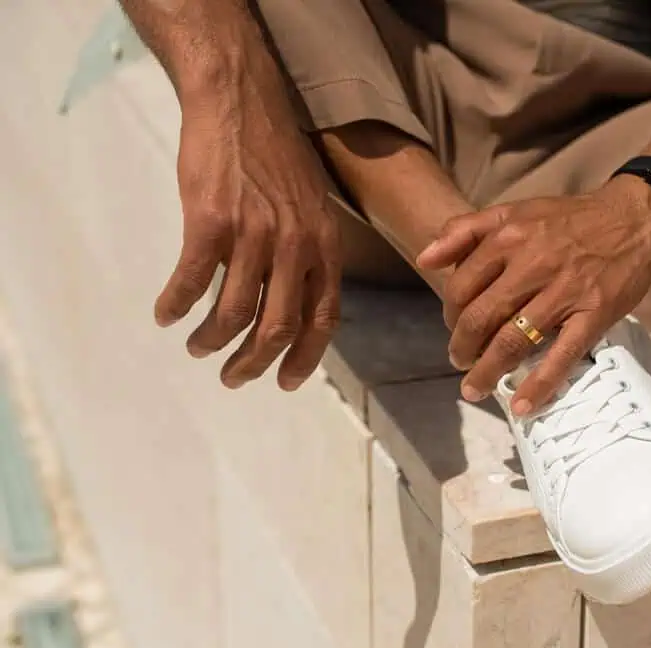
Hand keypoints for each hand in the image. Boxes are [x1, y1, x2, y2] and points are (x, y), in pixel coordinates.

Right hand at [155, 59, 341, 390]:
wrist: (240, 102)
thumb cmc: (274, 154)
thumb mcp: (312, 206)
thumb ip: (309, 253)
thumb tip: (296, 302)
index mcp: (324, 245)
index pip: (324, 318)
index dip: (305, 358)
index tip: (284, 382)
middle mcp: (296, 246)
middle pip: (279, 328)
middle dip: (254, 363)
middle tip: (233, 378)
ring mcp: (255, 235)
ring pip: (233, 313)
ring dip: (211, 340)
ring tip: (197, 348)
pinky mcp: (211, 222)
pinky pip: (191, 281)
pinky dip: (176, 305)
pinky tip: (165, 314)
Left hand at [416, 176, 650, 414]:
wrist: (633, 218)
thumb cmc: (569, 219)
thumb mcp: (513, 211)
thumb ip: (464, 231)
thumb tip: (424, 260)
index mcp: (509, 238)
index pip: (462, 287)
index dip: (450, 315)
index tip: (453, 328)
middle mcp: (533, 264)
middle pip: (481, 318)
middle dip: (462, 348)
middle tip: (460, 361)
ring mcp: (564, 292)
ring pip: (513, 341)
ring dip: (487, 372)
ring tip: (474, 389)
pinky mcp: (594, 314)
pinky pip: (562, 356)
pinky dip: (540, 385)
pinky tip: (522, 406)